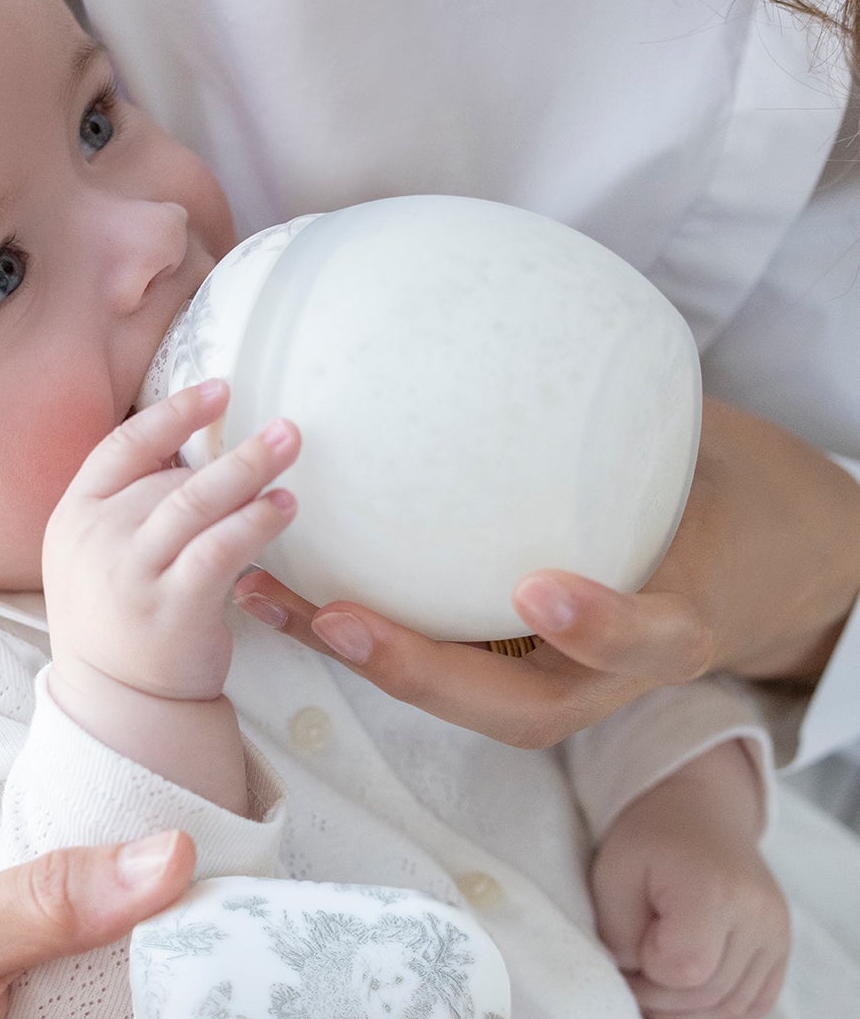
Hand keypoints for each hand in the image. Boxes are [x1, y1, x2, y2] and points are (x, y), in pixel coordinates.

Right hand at [45, 379, 298, 701]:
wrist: (118, 701)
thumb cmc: (121, 618)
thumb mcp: (100, 552)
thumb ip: (132, 500)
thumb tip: (188, 441)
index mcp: (75, 516)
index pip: (121, 447)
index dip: (171, 413)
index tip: (219, 390)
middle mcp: (97, 539)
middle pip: (169, 476)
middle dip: (232, 452)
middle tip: (285, 426)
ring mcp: (132, 573)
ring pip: (195, 502)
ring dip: (249, 470)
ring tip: (291, 446)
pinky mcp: (172, 607)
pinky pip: (219, 549)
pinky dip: (254, 522)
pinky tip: (284, 507)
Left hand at [233, 398, 859, 747]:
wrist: (746, 564)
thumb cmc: (724, 500)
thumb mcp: (714, 457)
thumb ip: (651, 415)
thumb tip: (572, 310)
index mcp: (676, 626)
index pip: (647, 641)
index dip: (599, 628)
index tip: (543, 594)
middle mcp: (605, 673)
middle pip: (517, 709)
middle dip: (422, 673)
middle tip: (340, 621)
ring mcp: (553, 682)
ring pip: (458, 697)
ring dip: (360, 658)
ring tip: (272, 601)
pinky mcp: (506, 668)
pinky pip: (433, 661)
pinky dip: (355, 630)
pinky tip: (278, 584)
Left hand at [589, 742, 789, 1018]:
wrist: (699, 812)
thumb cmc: (650, 840)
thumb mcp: (612, 874)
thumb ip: (618, 934)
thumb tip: (637, 978)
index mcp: (713, 891)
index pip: (683, 971)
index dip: (648, 968)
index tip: (633, 939)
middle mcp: (757, 915)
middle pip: (708, 994)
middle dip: (660, 996)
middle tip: (633, 969)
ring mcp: (776, 932)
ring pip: (732, 1006)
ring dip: (687, 1006)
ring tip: (658, 975)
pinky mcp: (782, 944)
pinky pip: (755, 1002)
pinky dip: (720, 1004)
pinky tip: (693, 982)